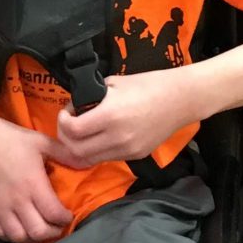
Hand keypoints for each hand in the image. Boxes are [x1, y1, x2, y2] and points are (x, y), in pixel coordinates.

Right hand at [0, 115, 74, 242]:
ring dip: (32, 237)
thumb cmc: (8, 138)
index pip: (54, 214)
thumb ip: (64, 153)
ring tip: (38, 229)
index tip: (67, 216)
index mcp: (32, 183)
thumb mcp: (39, 141)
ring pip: (19, 236)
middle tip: (56, 227)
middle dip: (52, 232)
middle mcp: (16, 200)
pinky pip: (0, 233)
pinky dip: (12, 236)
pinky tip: (19, 228)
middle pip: (38, 231)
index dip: (64, 219)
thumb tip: (86, 162)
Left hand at [54, 71, 193, 167]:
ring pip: (90, 160)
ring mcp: (127, 150)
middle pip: (76, 151)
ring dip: (79, 148)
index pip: (72, 130)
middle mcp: (116, 137)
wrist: (180, 99)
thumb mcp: (113, 83)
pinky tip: (99, 137)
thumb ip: (91, 96)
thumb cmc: (147, 84)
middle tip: (68, 125)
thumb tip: (76, 107)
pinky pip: (107, 158)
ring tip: (82, 133)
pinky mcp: (135, 156)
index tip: (66, 112)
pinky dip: (96, 151)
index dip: (62, 122)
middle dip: (66, 138)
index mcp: (110, 115)